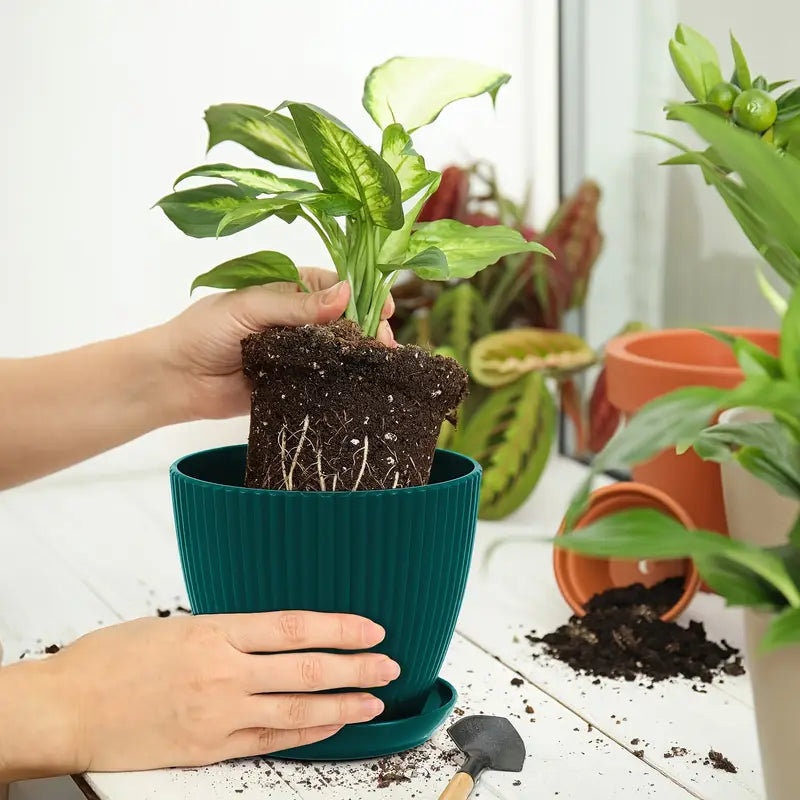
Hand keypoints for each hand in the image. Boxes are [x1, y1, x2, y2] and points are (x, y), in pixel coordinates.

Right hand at [0, 611, 397, 778]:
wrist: (67, 707)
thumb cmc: (111, 659)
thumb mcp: (172, 626)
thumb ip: (222, 633)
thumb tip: (262, 638)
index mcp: (214, 630)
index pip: (293, 626)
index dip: (339, 628)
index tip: (370, 629)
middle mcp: (223, 671)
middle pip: (306, 667)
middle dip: (355, 666)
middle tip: (388, 664)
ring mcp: (218, 713)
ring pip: (296, 707)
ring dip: (342, 704)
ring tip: (374, 700)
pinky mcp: (208, 747)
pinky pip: (270, 739)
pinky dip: (305, 731)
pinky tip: (329, 726)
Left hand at [160, 269, 395, 420]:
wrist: (175, 380)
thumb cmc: (203, 332)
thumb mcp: (249, 306)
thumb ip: (295, 304)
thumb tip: (345, 295)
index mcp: (285, 291)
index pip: (332, 285)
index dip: (360, 294)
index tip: (383, 307)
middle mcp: (295, 320)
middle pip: (343, 319)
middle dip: (368, 327)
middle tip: (386, 341)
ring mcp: (296, 353)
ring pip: (338, 351)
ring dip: (361, 354)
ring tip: (382, 361)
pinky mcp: (293, 385)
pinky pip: (324, 381)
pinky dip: (344, 381)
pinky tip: (364, 383)